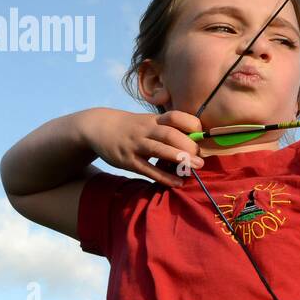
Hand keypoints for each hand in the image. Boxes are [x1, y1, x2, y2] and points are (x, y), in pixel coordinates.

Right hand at [79, 108, 205, 187]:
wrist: (98, 127)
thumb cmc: (132, 127)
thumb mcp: (148, 122)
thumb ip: (168, 130)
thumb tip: (196, 143)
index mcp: (154, 120)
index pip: (175, 117)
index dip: (191, 124)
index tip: (201, 135)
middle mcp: (145, 130)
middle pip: (170, 134)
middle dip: (189, 146)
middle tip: (200, 159)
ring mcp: (135, 145)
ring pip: (159, 149)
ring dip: (180, 158)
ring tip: (196, 167)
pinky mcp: (127, 160)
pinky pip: (148, 169)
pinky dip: (164, 177)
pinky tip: (177, 183)